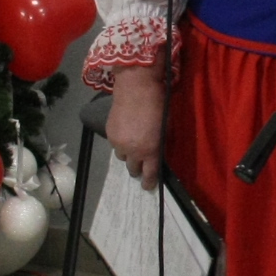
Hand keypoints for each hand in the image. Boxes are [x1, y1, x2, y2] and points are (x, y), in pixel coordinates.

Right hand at [105, 63, 167, 191]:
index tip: (148, 186)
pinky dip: (121, 143)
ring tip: (134, 145)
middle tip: (142, 165)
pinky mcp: (109, 134)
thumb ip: (161, 144)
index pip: (149, 173)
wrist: (136, 89)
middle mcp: (133, 150)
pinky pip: (115, 145)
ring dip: (129, 155)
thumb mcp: (166, 128)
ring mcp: (118, 143)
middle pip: (133, 169)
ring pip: (123, 157)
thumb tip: (158, 153)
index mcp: (150, 150)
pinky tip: (126, 133)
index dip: (149, 182)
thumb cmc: (158, 105)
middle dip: (138, 169)